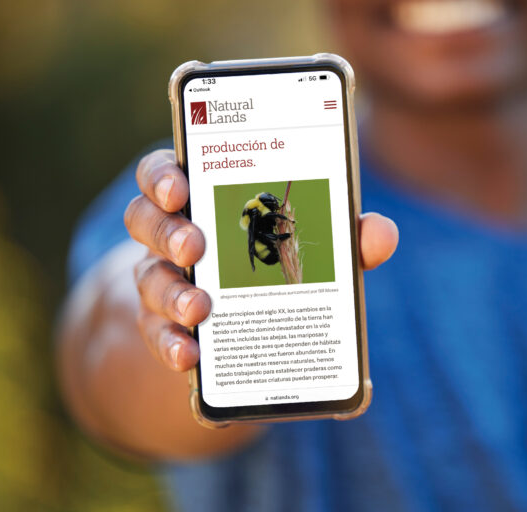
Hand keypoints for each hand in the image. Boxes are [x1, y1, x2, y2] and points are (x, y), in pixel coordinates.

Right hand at [124, 149, 398, 371]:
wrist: (241, 319)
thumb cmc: (277, 260)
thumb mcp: (309, 243)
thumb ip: (343, 234)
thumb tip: (382, 234)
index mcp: (201, 197)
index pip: (164, 172)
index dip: (162, 175)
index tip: (181, 187)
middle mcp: (172, 234)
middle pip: (145, 219)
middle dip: (167, 232)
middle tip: (195, 247)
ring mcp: (163, 279)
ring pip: (148, 277)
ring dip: (172, 292)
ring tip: (200, 308)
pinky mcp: (165, 325)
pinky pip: (157, 332)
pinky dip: (171, 344)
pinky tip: (190, 354)